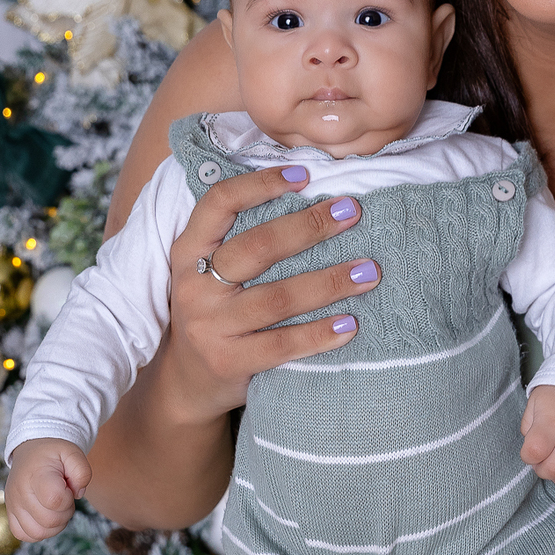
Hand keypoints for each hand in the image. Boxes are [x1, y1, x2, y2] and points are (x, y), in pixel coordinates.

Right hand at [5, 437, 91, 542]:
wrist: (31, 450)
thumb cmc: (54, 454)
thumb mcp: (73, 453)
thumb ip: (82, 472)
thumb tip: (77, 495)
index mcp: (35, 475)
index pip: (55, 500)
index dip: (69, 498)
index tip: (68, 487)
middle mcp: (19, 492)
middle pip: (49, 521)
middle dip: (66, 512)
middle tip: (65, 496)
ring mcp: (12, 505)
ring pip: (37, 533)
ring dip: (55, 525)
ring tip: (56, 507)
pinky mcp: (10, 513)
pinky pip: (24, 535)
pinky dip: (40, 531)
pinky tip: (46, 516)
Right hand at [161, 164, 381, 423]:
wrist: (186, 381)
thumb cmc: (214, 311)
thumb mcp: (207, 270)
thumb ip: (239, 237)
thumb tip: (308, 192)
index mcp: (188, 252)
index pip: (219, 203)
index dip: (260, 184)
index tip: (304, 174)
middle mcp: (194, 287)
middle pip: (257, 248)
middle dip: (309, 226)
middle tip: (352, 212)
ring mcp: (210, 327)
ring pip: (277, 298)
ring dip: (329, 282)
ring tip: (369, 272)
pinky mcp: (229, 362)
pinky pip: (282, 345)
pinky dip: (319, 334)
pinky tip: (350, 324)